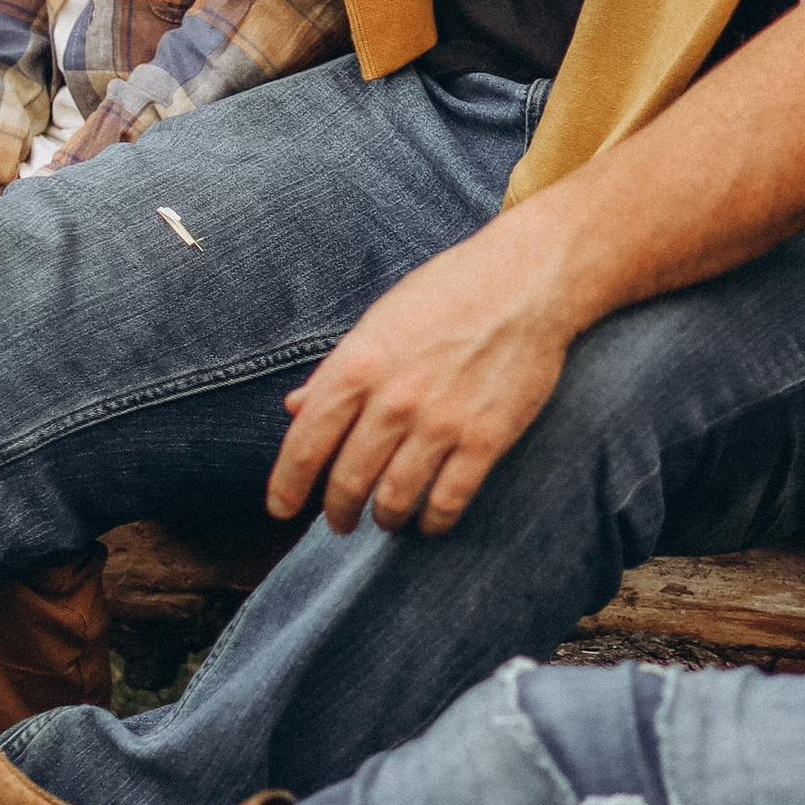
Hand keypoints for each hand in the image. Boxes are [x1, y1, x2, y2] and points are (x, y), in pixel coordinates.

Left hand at [265, 212, 580, 535]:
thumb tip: (296, 407)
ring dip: (383, 518)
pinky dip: (433, 522)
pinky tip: (429, 521)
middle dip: (337, 511)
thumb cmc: (447, 293)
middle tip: (338, 521)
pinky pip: (448, 501)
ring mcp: (439, 423)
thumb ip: (337, 370)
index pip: (306, 442)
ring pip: (394, 499)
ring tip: (384, 519)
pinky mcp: (484, 440)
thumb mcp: (378, 321)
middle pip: (347, 480)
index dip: (287, 484)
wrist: (524, 282)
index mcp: (357, 366)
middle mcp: (393, 400)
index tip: (280, 507)